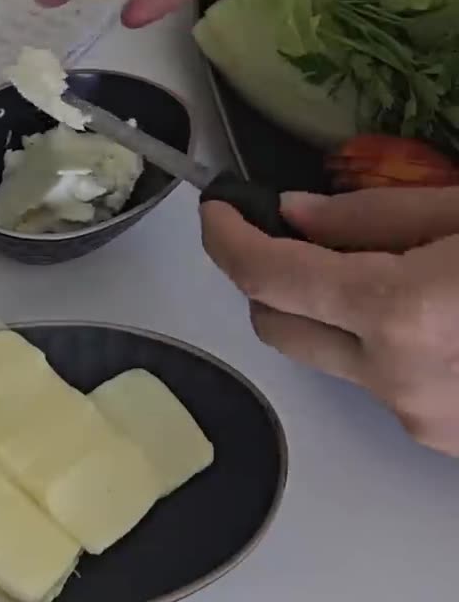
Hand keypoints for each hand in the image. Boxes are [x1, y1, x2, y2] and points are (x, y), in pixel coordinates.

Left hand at [201, 186, 458, 456]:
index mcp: (402, 312)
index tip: (217, 211)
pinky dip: (389, 348)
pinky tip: (444, 322)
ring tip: (405, 277)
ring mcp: (421, 421)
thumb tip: (296, 216)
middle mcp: (396, 379)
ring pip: (333, 359)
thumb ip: (377, 215)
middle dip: (269, 281)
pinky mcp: (441, 441)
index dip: (227, 238)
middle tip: (302, 239)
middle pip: (277, 329)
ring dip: (338, 317)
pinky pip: (386, 384)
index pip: (266, 276)